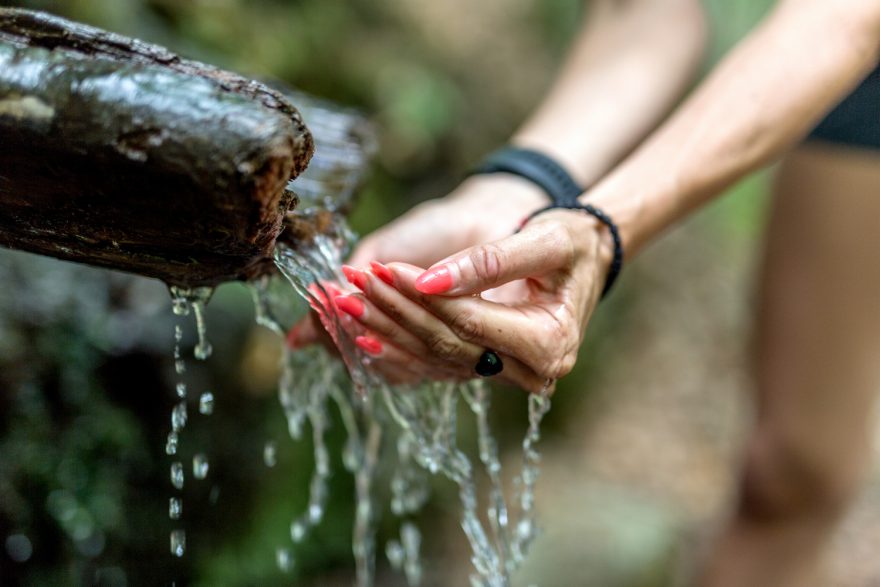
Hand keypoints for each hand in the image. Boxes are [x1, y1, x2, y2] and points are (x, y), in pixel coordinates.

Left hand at [335, 210, 613, 392]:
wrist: (586, 256)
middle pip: (446, 346)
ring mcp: (507, 374)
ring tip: (341, 304)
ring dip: (385, 331)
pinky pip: (435, 364)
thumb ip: (490, 262)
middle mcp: (530, 371)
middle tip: (346, 289)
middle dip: (393, 315)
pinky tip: (359, 333)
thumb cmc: (573, 242)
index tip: (381, 269)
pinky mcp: (487, 368)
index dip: (420, 297)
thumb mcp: (543, 241)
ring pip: (434, 359)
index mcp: (548, 342)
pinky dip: (397, 346)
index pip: (469, 321)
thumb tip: (429, 281)